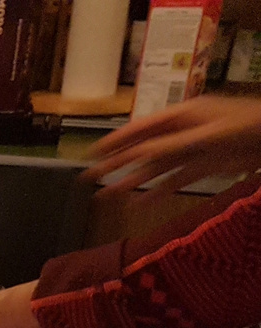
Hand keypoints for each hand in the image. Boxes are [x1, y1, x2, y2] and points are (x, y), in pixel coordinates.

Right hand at [82, 96, 260, 200]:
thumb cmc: (247, 127)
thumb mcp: (208, 135)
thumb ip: (172, 146)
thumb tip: (136, 154)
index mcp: (182, 116)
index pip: (141, 129)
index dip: (115, 141)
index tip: (92, 153)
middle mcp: (182, 132)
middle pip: (143, 150)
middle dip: (116, 163)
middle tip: (89, 177)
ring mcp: (192, 151)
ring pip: (155, 168)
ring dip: (131, 181)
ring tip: (106, 196)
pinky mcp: (203, 168)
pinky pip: (174, 181)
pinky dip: (156, 192)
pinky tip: (138, 204)